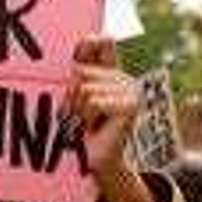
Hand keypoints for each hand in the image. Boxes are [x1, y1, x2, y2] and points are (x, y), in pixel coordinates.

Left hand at [64, 36, 139, 178]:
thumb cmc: (80, 132)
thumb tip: (89, 39)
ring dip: (78, 111)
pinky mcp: (130, 105)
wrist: (95, 162)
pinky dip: (87, 117)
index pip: (102, 43)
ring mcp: (129, 91)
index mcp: (109, 73)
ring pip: (85, 88)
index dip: (89, 42)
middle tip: (79, 116)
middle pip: (81, 71)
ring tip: (87, 124)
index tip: (80, 49)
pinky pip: (93, 101)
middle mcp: (122, 78)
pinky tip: (96, 128)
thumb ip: (78, 72)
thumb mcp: (73, 98)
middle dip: (71, 95)